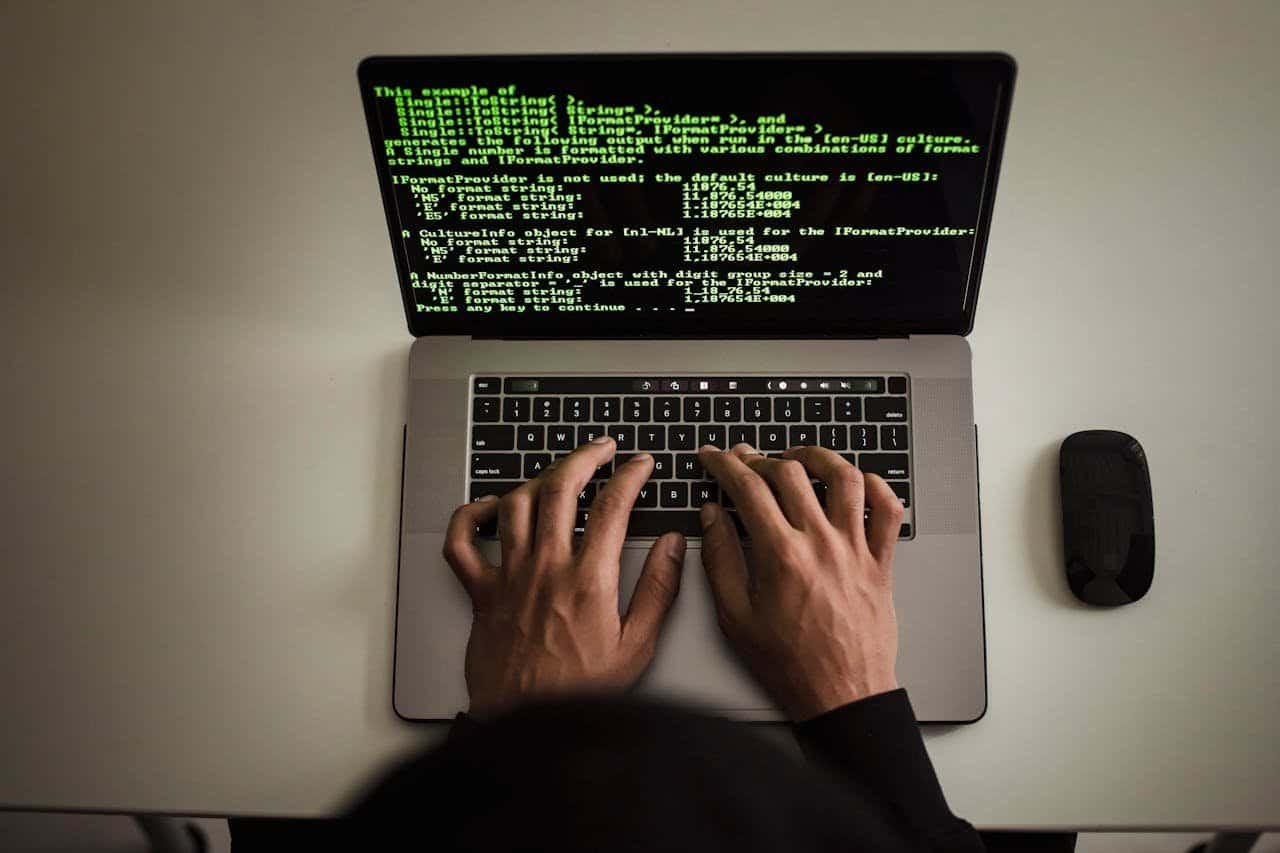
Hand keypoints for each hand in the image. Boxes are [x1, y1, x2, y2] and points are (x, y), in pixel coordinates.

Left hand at [443, 438, 686, 718]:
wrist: (527, 725)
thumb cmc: (580, 693)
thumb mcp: (637, 647)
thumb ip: (659, 590)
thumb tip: (673, 546)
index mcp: (588, 580)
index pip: (612, 506)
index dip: (630, 475)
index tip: (640, 464)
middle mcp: (545, 568)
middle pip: (560, 488)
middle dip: (584, 457)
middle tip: (601, 448)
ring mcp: (508, 576)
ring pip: (516, 504)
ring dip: (539, 479)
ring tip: (558, 473)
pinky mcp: (480, 592)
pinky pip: (462, 541)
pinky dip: (470, 515)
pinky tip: (489, 506)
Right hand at [697, 443, 903, 720]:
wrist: (842, 695)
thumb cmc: (790, 664)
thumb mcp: (736, 616)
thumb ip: (720, 559)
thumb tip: (712, 516)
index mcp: (781, 555)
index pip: (748, 488)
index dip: (725, 464)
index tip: (715, 457)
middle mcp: (821, 543)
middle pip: (790, 473)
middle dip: (761, 458)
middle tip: (747, 461)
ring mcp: (855, 550)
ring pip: (844, 478)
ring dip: (819, 458)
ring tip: (800, 458)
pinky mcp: (881, 562)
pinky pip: (889, 511)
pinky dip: (877, 487)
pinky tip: (857, 484)